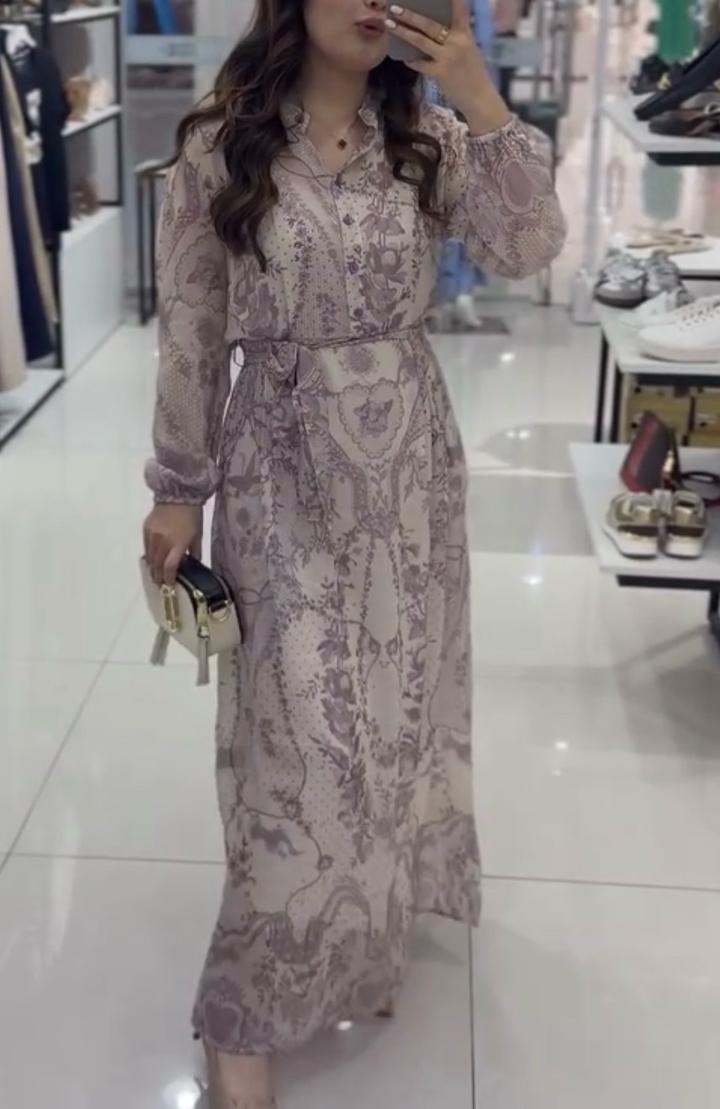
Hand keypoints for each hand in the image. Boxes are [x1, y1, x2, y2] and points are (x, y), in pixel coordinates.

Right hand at [143, 503, 202, 585]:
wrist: (178, 493)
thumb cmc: (192, 515)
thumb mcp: (198, 535)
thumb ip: (195, 553)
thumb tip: (194, 567)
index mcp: (178, 543)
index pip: (170, 567)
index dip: (169, 580)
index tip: (170, 587)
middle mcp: (163, 541)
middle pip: (157, 566)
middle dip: (158, 578)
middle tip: (161, 586)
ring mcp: (152, 535)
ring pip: (149, 558)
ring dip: (152, 569)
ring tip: (156, 575)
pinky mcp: (146, 529)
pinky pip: (146, 547)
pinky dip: (149, 555)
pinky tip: (152, 560)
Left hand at [385, 0, 510, 132]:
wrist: (479, 98)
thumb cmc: (473, 72)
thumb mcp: (469, 48)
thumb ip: (457, 35)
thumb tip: (436, 27)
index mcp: (465, 33)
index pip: (460, 9)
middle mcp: (456, 42)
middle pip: (429, 24)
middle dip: (410, 15)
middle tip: (394, 7)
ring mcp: (447, 57)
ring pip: (421, 41)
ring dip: (403, 32)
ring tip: (389, 24)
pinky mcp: (440, 73)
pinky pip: (420, 64)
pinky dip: (412, 61)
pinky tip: (404, 58)